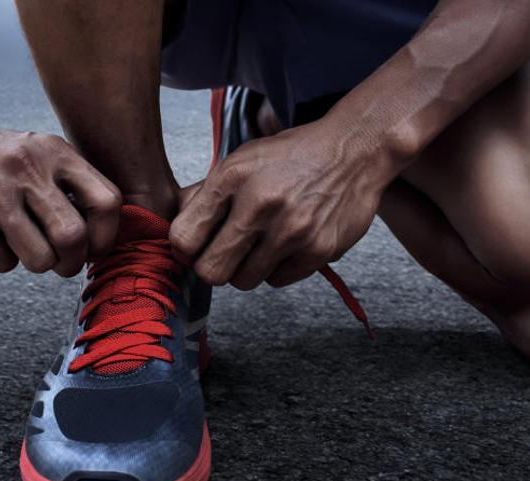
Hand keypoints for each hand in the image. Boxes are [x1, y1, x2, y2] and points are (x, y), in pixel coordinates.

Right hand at [0, 116, 120, 275]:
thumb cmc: (0, 161)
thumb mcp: (42, 156)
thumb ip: (73, 188)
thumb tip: (100, 241)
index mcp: (57, 154)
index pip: (107, 203)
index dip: (106, 236)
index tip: (92, 248)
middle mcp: (29, 169)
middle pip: (73, 237)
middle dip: (71, 262)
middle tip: (61, 263)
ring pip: (40, 259)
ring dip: (37, 264)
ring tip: (24, 247)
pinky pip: (2, 261)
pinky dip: (2, 260)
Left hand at [170, 119, 393, 289]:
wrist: (354, 151)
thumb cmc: (291, 156)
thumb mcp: (242, 160)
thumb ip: (205, 194)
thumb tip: (174, 231)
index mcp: (232, 177)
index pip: (184, 238)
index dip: (186, 248)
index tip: (196, 245)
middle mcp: (260, 203)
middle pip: (211, 271)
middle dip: (214, 266)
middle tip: (227, 253)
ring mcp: (291, 230)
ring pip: (244, 281)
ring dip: (247, 269)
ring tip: (262, 244)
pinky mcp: (318, 249)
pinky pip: (277, 281)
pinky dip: (278, 268)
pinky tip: (288, 243)